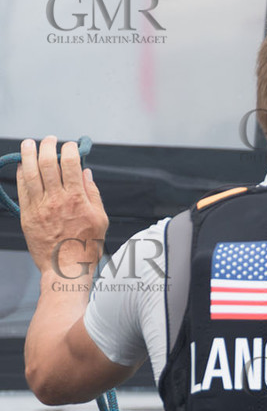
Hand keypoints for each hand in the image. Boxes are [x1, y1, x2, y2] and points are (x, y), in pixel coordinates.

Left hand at [17, 137, 107, 281]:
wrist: (66, 269)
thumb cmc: (87, 247)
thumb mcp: (100, 220)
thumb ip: (93, 194)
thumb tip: (86, 173)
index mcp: (77, 199)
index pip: (70, 164)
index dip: (69, 149)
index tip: (71, 145)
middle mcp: (56, 200)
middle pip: (48, 163)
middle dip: (48, 146)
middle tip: (49, 140)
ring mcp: (39, 206)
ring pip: (30, 172)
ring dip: (28, 153)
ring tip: (29, 143)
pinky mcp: (27, 214)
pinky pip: (22, 188)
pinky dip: (21, 173)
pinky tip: (22, 166)